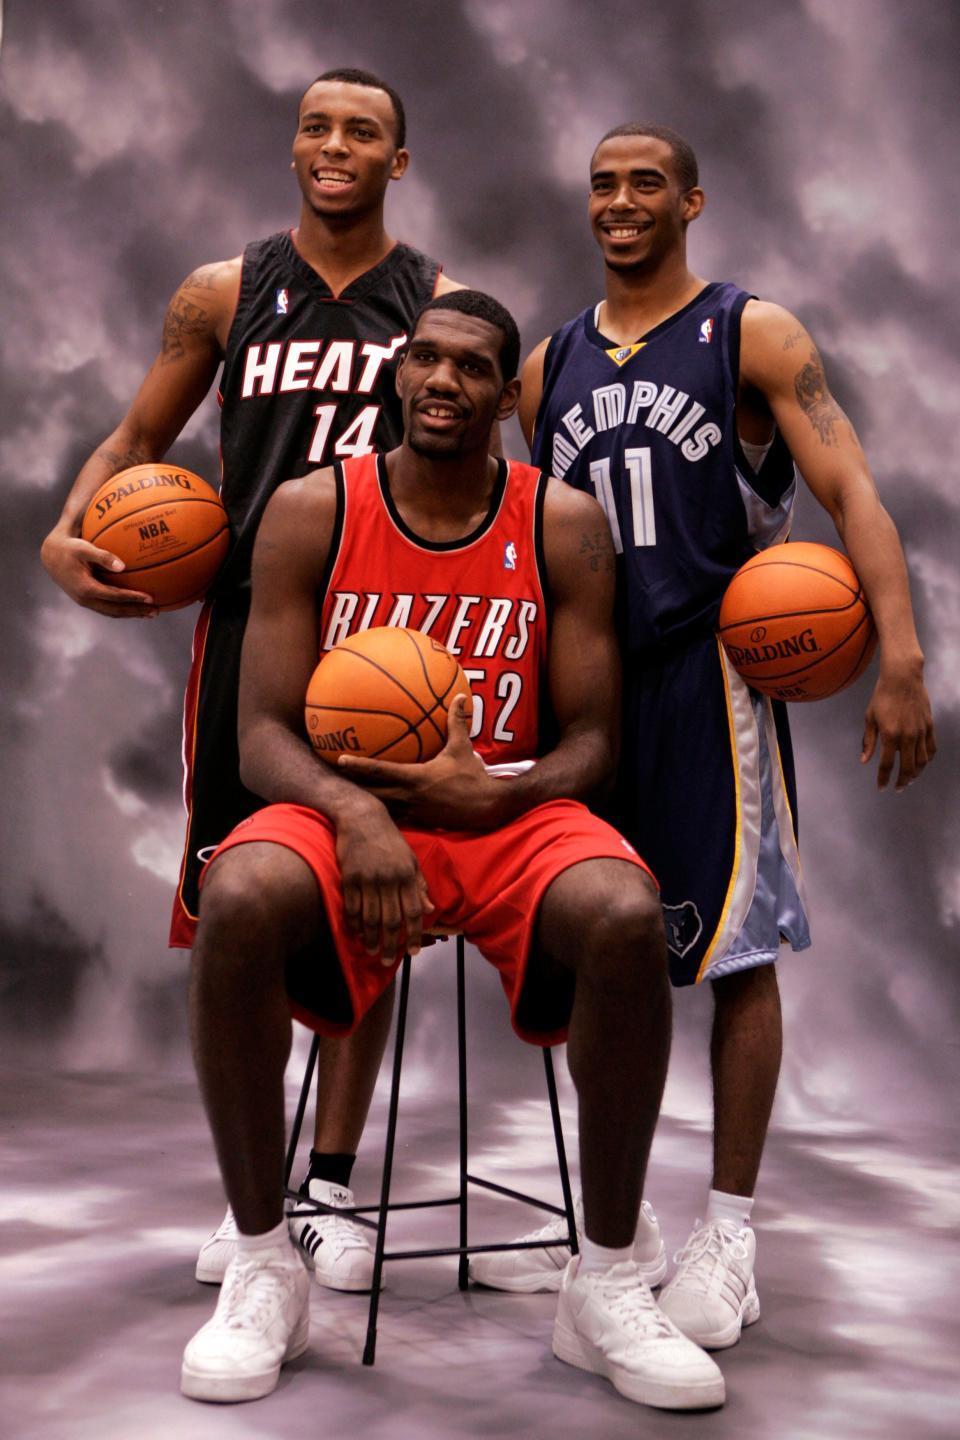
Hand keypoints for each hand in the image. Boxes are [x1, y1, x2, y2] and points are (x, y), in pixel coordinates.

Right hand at [40, 530, 157, 617]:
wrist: (52, 556)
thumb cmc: (70, 548)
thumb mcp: (84, 548)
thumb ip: (102, 556)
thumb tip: (123, 566)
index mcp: (85, 588)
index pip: (114, 596)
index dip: (132, 598)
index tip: (150, 598)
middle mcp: (85, 599)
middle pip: (116, 610)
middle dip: (136, 611)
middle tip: (156, 611)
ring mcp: (86, 602)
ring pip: (112, 612)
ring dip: (132, 613)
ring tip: (151, 613)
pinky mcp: (88, 600)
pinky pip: (108, 608)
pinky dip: (123, 609)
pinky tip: (137, 607)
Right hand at [335, 804, 434, 962]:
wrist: (362, 817)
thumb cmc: (389, 840)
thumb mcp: (410, 859)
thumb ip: (419, 885)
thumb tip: (430, 909)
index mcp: (407, 875)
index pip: (413, 912)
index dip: (413, 934)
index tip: (412, 952)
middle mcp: (389, 878)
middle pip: (390, 920)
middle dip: (390, 944)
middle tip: (388, 961)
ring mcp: (368, 878)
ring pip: (370, 917)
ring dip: (371, 938)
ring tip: (371, 951)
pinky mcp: (349, 877)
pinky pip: (352, 907)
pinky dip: (354, 923)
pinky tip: (357, 932)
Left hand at [338, 695, 504, 829]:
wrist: (488, 808)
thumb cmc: (473, 777)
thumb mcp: (464, 748)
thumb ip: (457, 722)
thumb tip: (460, 696)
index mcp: (415, 778)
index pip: (380, 771)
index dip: (358, 766)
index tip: (340, 760)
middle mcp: (409, 796)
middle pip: (372, 793)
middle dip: (352, 787)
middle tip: (332, 779)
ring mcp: (413, 811)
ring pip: (382, 807)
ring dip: (365, 801)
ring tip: (346, 795)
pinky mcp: (419, 821)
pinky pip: (395, 815)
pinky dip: (382, 811)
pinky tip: (373, 809)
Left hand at [861, 663, 935, 790]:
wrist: (902, 678)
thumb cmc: (882, 697)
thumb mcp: (870, 718)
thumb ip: (868, 741)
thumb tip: (864, 761)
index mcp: (889, 735)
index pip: (886, 765)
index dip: (883, 779)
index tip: (881, 788)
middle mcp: (907, 736)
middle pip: (907, 768)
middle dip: (902, 781)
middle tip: (898, 788)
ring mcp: (920, 732)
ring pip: (922, 761)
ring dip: (915, 774)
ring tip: (909, 779)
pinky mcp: (929, 726)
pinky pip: (931, 749)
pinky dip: (927, 760)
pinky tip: (922, 764)